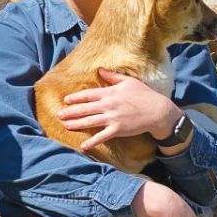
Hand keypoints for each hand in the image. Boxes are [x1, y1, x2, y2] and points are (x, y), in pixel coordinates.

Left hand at [58, 68, 181, 150]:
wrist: (157, 111)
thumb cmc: (144, 95)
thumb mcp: (129, 81)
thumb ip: (112, 77)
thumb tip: (100, 70)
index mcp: (110, 93)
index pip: (88, 95)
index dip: (76, 98)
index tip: (66, 100)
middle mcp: (108, 105)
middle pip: (85, 108)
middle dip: (71, 112)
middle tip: (59, 115)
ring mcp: (112, 118)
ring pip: (90, 122)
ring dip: (76, 124)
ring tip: (65, 126)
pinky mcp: (118, 129)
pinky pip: (102, 136)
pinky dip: (92, 142)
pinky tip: (83, 146)